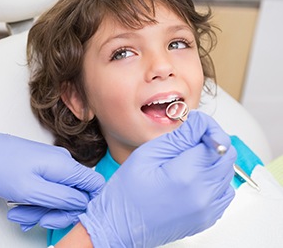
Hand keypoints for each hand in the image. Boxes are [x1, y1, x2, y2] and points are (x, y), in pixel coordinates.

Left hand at [0, 126, 104, 229]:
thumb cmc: (2, 167)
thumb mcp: (32, 190)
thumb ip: (62, 198)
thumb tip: (83, 203)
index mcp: (66, 166)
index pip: (96, 184)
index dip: (88, 203)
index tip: (69, 215)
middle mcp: (65, 164)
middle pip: (77, 194)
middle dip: (58, 212)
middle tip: (39, 220)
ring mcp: (56, 165)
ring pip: (61, 195)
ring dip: (43, 209)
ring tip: (22, 214)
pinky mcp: (47, 168)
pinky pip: (51, 189)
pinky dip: (39, 202)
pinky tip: (23, 207)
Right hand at [79, 111, 236, 247]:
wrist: (120, 225)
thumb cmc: (127, 191)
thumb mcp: (149, 153)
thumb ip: (180, 137)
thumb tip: (200, 122)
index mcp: (187, 175)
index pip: (218, 140)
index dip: (208, 127)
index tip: (196, 125)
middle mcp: (203, 195)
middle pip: (228, 155)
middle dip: (212, 141)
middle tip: (190, 140)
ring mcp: (207, 210)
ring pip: (227, 172)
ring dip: (213, 159)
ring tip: (188, 159)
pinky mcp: (207, 218)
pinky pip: (224, 191)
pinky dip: (214, 178)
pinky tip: (194, 176)